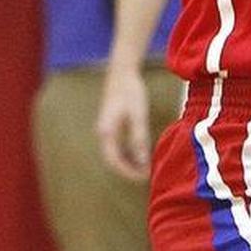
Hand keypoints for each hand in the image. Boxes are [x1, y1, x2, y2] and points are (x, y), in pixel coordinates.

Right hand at [97, 63, 151, 180]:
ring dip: (129, 162)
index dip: (128, 172)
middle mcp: (103, 133)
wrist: (122, 72)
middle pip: (113, 159)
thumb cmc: (131, 92)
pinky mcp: (112, 124)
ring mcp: (106, 129)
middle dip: (129, 169)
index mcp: (106, 132)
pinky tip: (142, 153)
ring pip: (116, 153)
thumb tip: (143, 161)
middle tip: (147, 176)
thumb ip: (139, 138)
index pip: (114, 161)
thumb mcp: (138, 116)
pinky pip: (118, 144)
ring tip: (146, 168)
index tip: (143, 177)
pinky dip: (129, 152)